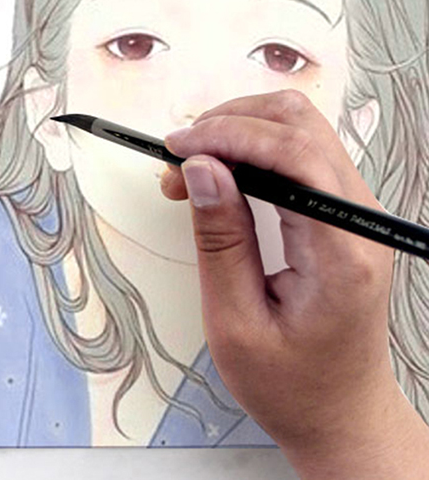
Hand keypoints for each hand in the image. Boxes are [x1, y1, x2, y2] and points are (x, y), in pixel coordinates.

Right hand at [159, 90, 427, 477]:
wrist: (340, 413)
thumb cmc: (291, 385)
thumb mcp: (235, 322)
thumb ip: (219, 240)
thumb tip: (200, 168)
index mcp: (341, 252)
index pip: (293, 154)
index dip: (228, 135)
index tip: (176, 148)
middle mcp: (360, 220)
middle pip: (300, 125)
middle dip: (229, 125)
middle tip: (177, 160)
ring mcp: (356, 212)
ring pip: (299, 129)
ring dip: (238, 132)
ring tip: (191, 168)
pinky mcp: (343, 212)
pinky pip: (299, 154)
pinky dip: (252, 150)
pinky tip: (218, 173)